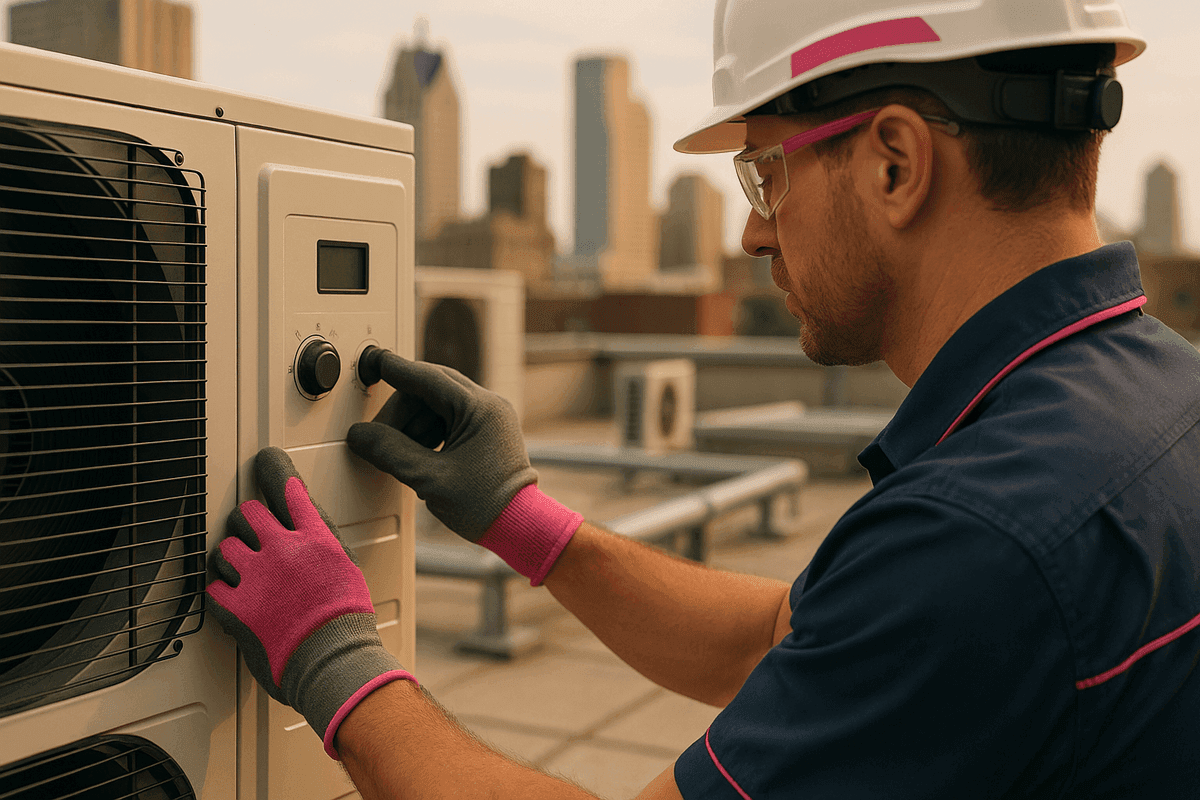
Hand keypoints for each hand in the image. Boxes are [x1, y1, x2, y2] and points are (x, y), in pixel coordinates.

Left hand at [205, 447, 414, 757]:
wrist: (333, 662)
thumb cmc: (347, 622)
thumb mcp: (347, 568)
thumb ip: (323, 543)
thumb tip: (308, 530)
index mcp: (315, 537)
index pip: (288, 487)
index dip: (272, 469)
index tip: (265, 461)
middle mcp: (283, 550)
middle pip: (247, 512)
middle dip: (248, 521)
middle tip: (253, 535)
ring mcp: (255, 578)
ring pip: (224, 547)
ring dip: (232, 557)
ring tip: (245, 572)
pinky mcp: (235, 607)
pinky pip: (213, 586)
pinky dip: (221, 591)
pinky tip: (234, 596)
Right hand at [346, 351, 537, 541]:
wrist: (519, 527)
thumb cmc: (488, 506)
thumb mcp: (429, 478)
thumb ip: (390, 452)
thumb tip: (360, 435)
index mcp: (480, 409)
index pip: (428, 378)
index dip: (396, 370)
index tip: (374, 362)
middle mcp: (488, 406)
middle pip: (430, 390)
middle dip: (401, 412)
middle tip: (379, 438)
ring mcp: (488, 418)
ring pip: (436, 405)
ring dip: (413, 425)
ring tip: (404, 455)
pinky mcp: (485, 432)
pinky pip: (448, 419)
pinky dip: (428, 432)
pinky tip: (420, 455)